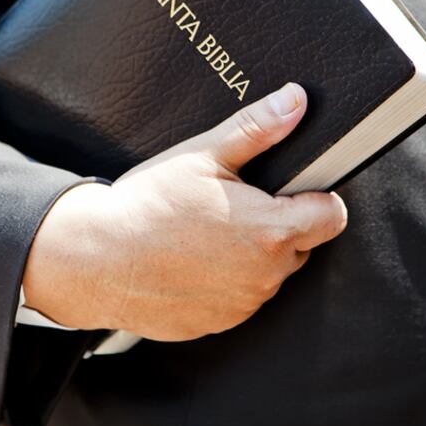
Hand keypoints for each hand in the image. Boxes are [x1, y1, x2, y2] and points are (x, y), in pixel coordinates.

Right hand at [22, 82, 347, 340]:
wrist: (92, 260)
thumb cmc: (147, 206)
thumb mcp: (203, 155)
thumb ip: (258, 129)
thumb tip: (295, 102)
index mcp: (271, 231)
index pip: (332, 216)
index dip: (317, 198)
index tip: (291, 189)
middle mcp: (265, 276)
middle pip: (301, 245)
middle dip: (279, 225)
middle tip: (233, 206)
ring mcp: (242, 305)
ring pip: (268, 274)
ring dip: (251, 256)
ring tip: (205, 233)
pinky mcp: (218, 324)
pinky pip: (238, 298)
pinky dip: (224, 282)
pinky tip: (191, 261)